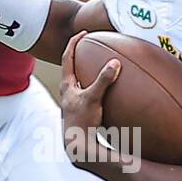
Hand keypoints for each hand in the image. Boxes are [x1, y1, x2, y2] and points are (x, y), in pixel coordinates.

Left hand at [59, 32, 118, 164]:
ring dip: (86, 71)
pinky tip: (105, 91)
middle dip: (79, 54)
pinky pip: (87, 93)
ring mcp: (73, 103)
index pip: (67, 57)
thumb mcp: (94, 99)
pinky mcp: (80, 112)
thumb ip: (104, 80)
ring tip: (98, 65)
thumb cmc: (82, 123)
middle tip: (89, 45)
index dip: (74, 42)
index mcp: (67, 85)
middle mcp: (67, 93)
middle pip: (70, 67)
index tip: (83, 33)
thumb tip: (115, 63)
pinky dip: (94, 86)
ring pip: (78, 81)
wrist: (78, 147)